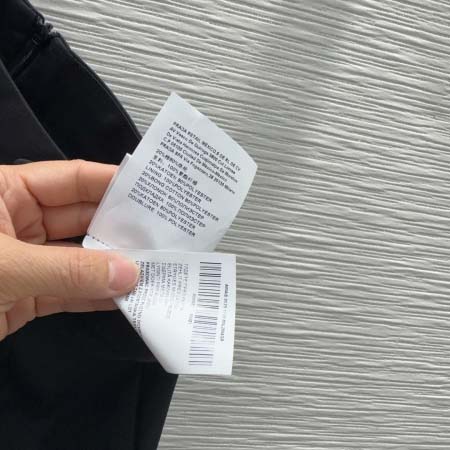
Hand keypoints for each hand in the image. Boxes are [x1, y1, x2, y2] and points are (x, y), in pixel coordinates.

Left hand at [0, 160, 138, 339]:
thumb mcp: (3, 266)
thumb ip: (67, 271)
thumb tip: (128, 274)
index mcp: (8, 192)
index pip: (73, 179)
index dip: (114, 183)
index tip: (154, 192)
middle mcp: (20, 221)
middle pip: (83, 219)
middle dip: (121, 229)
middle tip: (165, 236)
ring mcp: (26, 261)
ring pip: (79, 258)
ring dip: (113, 266)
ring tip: (154, 268)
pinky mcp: (25, 296)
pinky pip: (69, 291)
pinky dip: (95, 295)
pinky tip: (125, 296)